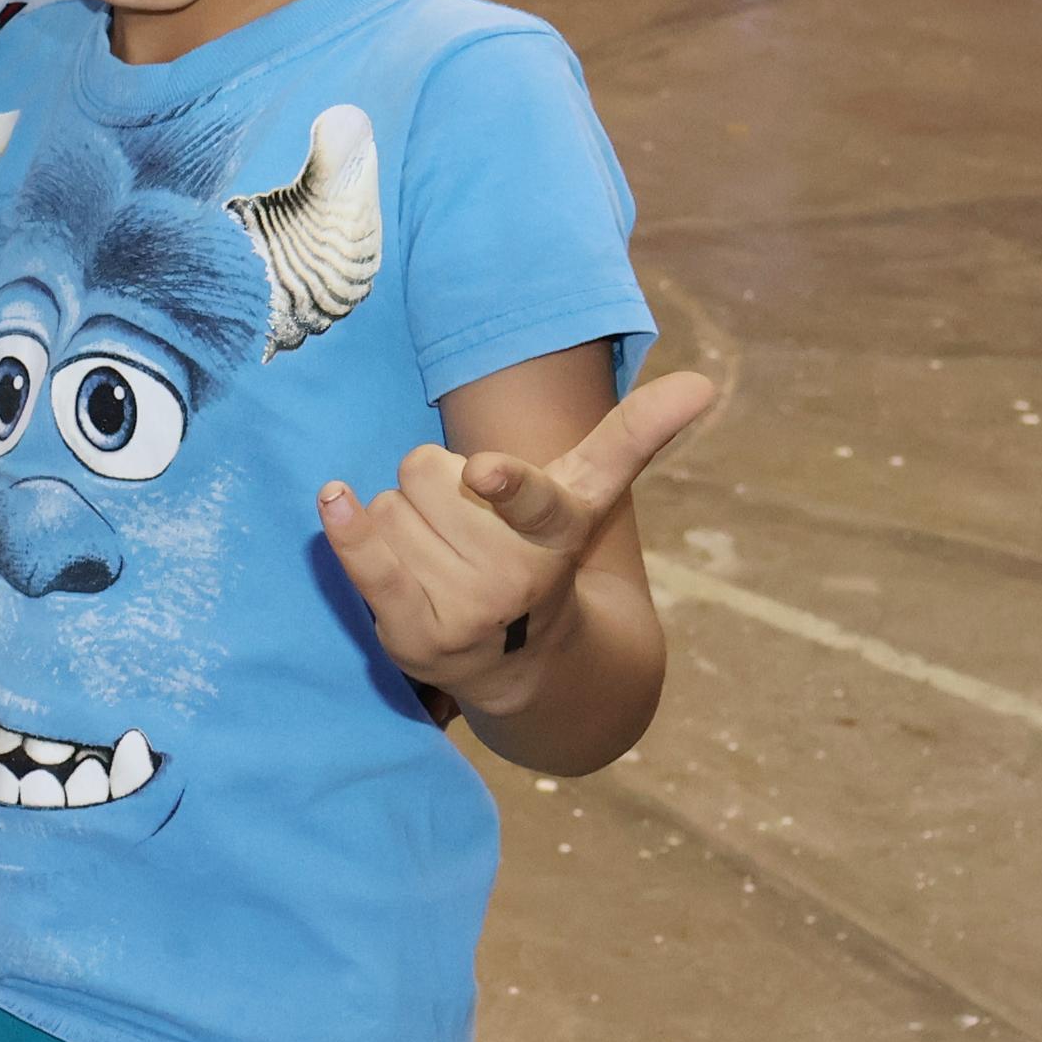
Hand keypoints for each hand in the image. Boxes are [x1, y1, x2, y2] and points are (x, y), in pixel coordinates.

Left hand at [316, 369, 718, 716]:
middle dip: (436, 487)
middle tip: (467, 526)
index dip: (508, 486)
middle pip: (424, 472)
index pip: (533, 500)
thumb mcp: (590, 492)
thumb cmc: (544, 549)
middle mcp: (511, 578)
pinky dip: (347, 528)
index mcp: (557, 533)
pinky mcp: (411, 634)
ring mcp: (461, 611)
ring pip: (389, 507)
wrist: (522, 659)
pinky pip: (365, 560)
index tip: (489, 473)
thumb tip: (706, 382)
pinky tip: (336, 501)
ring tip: (441, 558)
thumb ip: (635, 434)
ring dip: (404, 520)